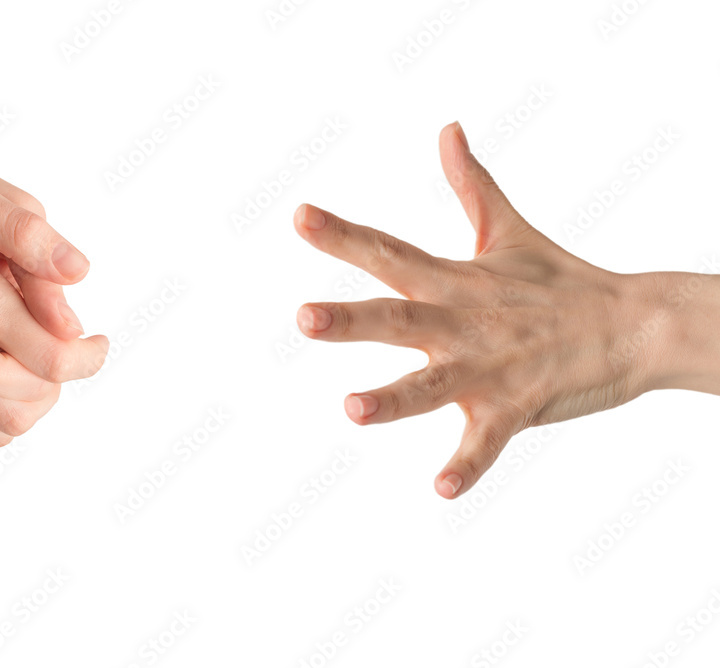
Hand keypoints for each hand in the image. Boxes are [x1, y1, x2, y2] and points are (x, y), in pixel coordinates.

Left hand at [295, 122, 665, 498]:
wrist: (635, 324)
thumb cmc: (561, 280)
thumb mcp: (508, 228)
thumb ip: (470, 183)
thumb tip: (448, 128)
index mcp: (455, 281)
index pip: (391, 253)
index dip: (343, 237)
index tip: (300, 218)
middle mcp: (465, 322)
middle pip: (400, 319)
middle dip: (352, 320)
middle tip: (304, 318)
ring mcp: (491, 366)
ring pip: (434, 385)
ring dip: (394, 399)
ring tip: (352, 409)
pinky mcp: (518, 406)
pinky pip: (487, 441)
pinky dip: (467, 465)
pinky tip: (441, 490)